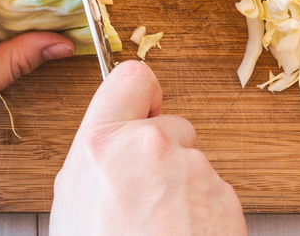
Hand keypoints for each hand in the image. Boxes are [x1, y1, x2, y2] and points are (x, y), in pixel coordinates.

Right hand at [51, 60, 245, 235]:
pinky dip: (202, 211)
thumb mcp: (72, 208)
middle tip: (141, 198)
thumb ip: (96, 164)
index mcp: (102, 147)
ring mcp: (196, 171)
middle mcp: (152, 148)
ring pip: (192, 161)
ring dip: (182, 187)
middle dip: (160, 153)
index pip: (131, 78)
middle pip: (168, 125)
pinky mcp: (227, 197)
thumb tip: (108, 153)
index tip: (139, 112)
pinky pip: (213, 190)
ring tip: (159, 230)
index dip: (137, 96)